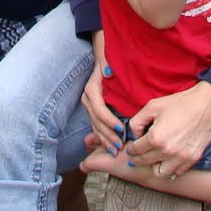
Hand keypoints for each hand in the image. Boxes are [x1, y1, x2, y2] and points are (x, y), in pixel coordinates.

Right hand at [81, 34, 123, 154]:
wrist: (103, 60)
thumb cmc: (110, 63)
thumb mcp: (109, 63)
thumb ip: (108, 68)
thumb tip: (108, 72)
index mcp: (91, 90)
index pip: (100, 109)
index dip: (110, 120)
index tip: (122, 128)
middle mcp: (88, 100)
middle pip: (97, 121)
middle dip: (108, 135)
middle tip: (120, 145)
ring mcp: (89, 106)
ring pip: (96, 126)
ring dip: (105, 139)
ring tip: (116, 150)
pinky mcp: (93, 111)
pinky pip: (97, 126)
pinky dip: (104, 137)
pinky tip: (110, 146)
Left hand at [124, 81, 210, 179]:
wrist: (207, 105)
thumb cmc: (180, 103)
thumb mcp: (152, 106)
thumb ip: (137, 121)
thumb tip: (135, 134)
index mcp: (155, 138)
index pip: (136, 150)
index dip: (131, 148)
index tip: (131, 148)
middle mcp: (167, 151)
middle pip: (145, 162)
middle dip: (137, 159)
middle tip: (135, 156)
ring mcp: (181, 158)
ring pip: (160, 173)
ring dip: (154, 167)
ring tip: (153, 159)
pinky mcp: (192, 159)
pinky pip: (177, 172)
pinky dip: (171, 168)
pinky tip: (168, 159)